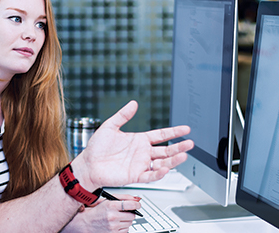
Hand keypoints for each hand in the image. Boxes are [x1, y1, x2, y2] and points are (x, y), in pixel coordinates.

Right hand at [62, 194, 140, 232]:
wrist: (84, 224)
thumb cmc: (94, 211)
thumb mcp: (106, 200)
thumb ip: (122, 198)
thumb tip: (135, 198)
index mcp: (110, 206)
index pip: (131, 205)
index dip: (136, 204)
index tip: (138, 204)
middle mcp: (112, 217)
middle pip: (132, 215)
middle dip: (130, 213)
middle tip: (124, 212)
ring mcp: (113, 227)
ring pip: (130, 223)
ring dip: (126, 220)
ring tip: (117, 218)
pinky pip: (126, 230)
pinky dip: (123, 227)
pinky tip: (116, 224)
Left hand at [71, 100, 192, 189]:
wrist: (88, 164)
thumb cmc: (96, 148)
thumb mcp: (110, 126)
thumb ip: (123, 115)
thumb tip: (133, 103)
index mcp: (139, 140)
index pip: (161, 135)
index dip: (174, 132)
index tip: (185, 129)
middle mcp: (142, 153)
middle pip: (166, 150)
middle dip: (179, 147)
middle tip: (190, 143)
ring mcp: (140, 164)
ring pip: (162, 163)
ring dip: (173, 160)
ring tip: (183, 155)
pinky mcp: (135, 175)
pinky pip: (150, 175)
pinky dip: (159, 173)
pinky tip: (166, 168)